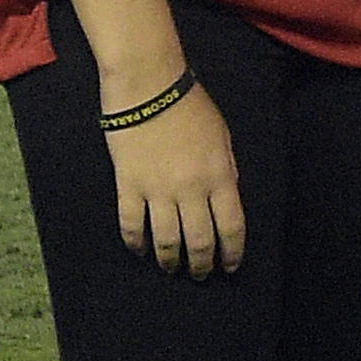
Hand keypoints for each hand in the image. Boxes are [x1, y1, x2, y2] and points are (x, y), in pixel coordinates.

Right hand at [107, 78, 245, 276]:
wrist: (149, 86)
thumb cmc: (190, 106)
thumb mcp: (222, 137)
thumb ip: (226, 170)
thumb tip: (226, 199)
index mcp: (219, 176)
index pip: (231, 227)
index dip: (233, 253)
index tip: (231, 267)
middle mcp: (191, 190)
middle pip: (199, 241)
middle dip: (202, 264)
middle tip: (201, 274)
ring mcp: (157, 190)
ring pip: (166, 240)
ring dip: (171, 261)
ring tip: (172, 269)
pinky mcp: (128, 186)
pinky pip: (131, 225)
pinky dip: (136, 243)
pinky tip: (141, 251)